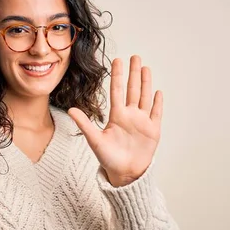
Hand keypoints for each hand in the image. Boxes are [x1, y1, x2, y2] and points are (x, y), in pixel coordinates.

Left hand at [68, 55, 161, 186]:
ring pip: (145, 97)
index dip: (118, 76)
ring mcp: (142, 122)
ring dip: (146, 83)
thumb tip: (71, 109)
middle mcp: (130, 115)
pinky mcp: (153, 130)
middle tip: (134, 56)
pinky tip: (157, 91)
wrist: (125, 174)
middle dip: (134, 73)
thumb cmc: (108, 159)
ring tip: (145, 67)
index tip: (117, 60)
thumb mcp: (95, 140)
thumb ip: (84, 124)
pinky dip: (157, 102)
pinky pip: (156, 113)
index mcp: (116, 116)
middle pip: (133, 89)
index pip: (117, 91)